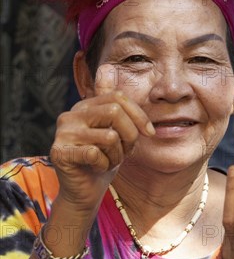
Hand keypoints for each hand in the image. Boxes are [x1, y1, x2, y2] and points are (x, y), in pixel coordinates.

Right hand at [50, 64, 154, 213]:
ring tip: (110, 161)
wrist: (85, 191)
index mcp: (85, 106)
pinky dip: (104, 165)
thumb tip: (108, 66)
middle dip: (130, 136)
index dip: (138, 115)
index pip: (118, 97)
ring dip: (117, 155)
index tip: (149, 134)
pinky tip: (97, 168)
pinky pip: (95, 153)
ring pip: (109, 136)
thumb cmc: (104, 159)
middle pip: (114, 112)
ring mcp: (63, 132)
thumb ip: (114, 102)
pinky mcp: (59, 152)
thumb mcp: (116, 130)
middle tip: (126, 152)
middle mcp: (71, 114)